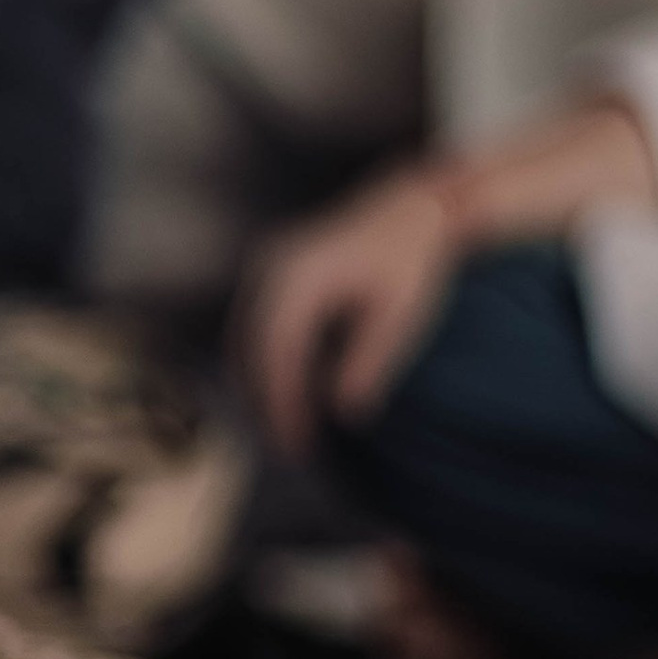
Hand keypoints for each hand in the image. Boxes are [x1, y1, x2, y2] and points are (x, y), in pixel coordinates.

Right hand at [243, 167, 471, 457]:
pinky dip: (263, 363)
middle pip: (252, 350)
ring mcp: (265, 265)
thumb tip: (345, 412)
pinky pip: (253, 326)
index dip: (284, 403)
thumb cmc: (411, 261)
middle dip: (268, 403)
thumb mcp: (399, 315)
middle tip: (292, 450)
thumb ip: (370, 361)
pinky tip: (286, 393)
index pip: (278, 353)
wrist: (412, 208)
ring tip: (289, 429)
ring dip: (260, 386)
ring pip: (245, 340)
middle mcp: (271, 267)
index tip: (301, 442)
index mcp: (300, 275)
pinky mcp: (270, 271)